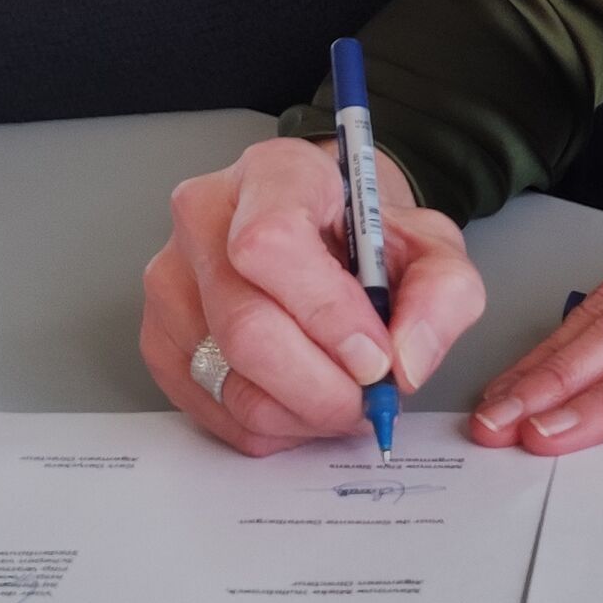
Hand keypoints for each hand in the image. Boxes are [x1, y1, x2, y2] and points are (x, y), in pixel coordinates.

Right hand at [140, 136, 485, 455]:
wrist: (324, 236)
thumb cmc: (365, 239)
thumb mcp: (431, 247)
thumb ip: (443, 295)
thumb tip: (405, 361)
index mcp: (273, 175)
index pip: (271, 244)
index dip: (325, 314)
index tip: (375, 356)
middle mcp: (205, 219)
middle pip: (246, 328)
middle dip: (322, 386)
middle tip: (370, 397)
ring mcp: (171, 281)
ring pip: (232, 383)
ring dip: (304, 413)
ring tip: (343, 395)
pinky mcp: (159, 340)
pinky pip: (216, 413)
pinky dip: (274, 427)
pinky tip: (303, 399)